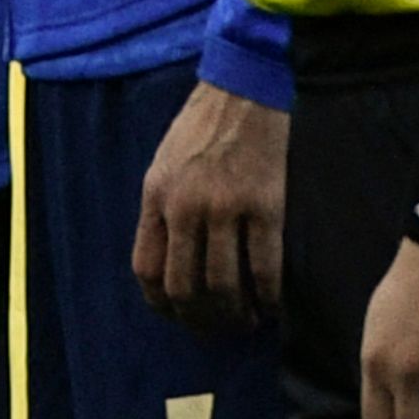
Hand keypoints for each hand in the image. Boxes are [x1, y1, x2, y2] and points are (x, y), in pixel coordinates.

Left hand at [137, 83, 288, 329]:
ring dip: (235, 315)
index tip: (178, 315)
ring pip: (225, 285)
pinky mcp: (266, 207)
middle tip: (216, 328)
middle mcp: (186, 206)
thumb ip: (161, 212)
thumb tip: (167, 266)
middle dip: (200, 319)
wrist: (243, 90)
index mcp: (156, 196)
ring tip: (246, 320)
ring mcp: (226, 208)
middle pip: (185, 286)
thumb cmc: (201, 128)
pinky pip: (265, 269)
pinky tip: (271, 307)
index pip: (147, 269)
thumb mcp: (163, 166)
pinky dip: (268, 298)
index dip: (162, 304)